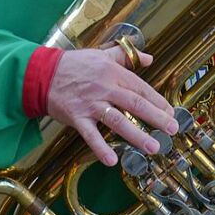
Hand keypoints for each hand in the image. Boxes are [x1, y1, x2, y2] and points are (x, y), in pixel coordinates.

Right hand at [46, 46, 177, 165]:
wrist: (42, 73)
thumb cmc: (73, 64)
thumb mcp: (100, 54)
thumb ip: (125, 56)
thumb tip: (148, 58)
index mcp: (112, 72)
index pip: (140, 87)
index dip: (158, 101)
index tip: (171, 112)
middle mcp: (104, 88)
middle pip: (135, 103)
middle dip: (156, 118)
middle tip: (172, 130)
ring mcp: (90, 104)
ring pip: (118, 120)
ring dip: (136, 135)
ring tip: (153, 147)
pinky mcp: (77, 117)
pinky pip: (90, 135)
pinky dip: (101, 148)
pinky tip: (113, 160)